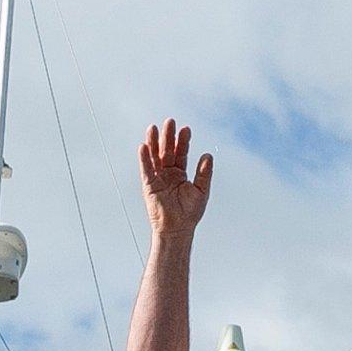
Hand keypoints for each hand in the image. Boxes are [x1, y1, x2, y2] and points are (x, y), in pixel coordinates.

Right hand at [139, 120, 212, 240]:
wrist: (178, 229)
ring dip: (153, 142)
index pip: (181, 153)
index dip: (183, 141)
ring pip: (154, 157)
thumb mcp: (201, 190)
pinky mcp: (149, 186)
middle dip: (168, 136)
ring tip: (153, 128)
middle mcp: (168, 174)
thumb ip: (204, 173)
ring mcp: (158, 179)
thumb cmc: (189, 213)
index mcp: (180, 174)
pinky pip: (146, 170)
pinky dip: (144, 158)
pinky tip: (143, 146)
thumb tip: (208, 155)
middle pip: (167, 151)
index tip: (186, 129)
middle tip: (170, 121)